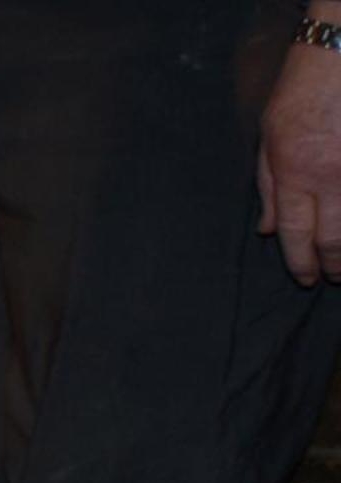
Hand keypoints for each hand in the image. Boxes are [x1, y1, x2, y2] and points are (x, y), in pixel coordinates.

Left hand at [259, 7, 340, 284]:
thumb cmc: (301, 91)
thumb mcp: (269, 138)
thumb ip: (267, 187)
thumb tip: (264, 230)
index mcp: (295, 171)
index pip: (294, 233)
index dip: (299, 262)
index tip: (304, 277)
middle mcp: (331, 176)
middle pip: (332, 238)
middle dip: (331, 265)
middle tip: (331, 277)